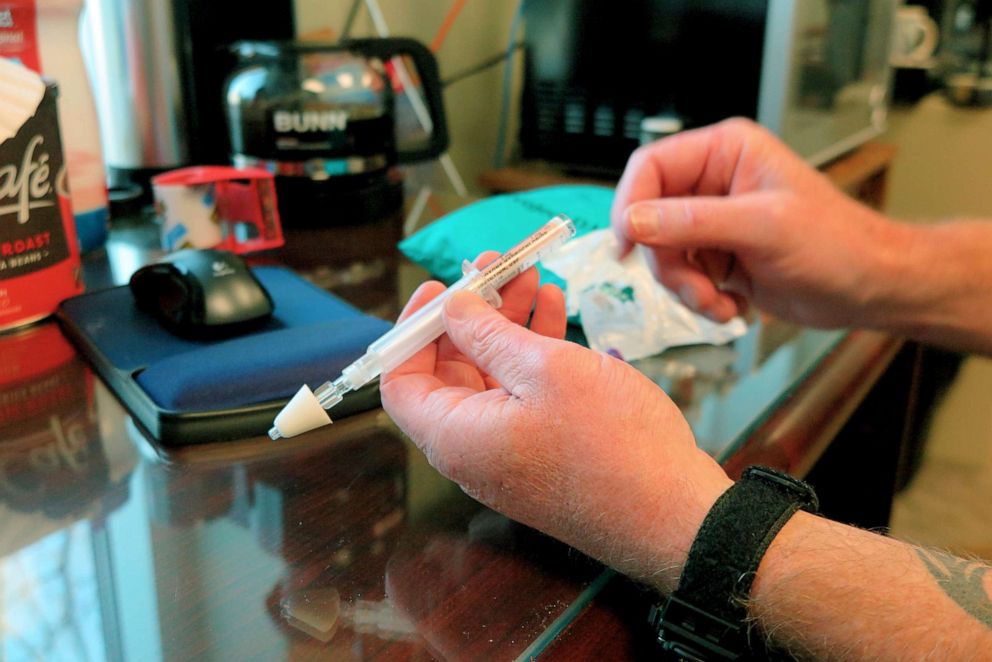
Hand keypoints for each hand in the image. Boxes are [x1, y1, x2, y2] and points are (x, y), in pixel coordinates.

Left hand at [380, 259, 731, 591]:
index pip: (401, 381)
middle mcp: (473, 452)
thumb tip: (453, 307)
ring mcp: (510, 456)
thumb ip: (488, 334)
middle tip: (499, 269)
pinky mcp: (544, 456)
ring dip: (510, 327)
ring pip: (493, 379)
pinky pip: (524, 398)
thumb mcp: (545, 369)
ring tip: (536, 280)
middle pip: (451, 372)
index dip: (414, 328)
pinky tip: (559, 315)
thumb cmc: (612, 444)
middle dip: (473, 315)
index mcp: (455, 437)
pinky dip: (535, 356)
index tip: (440, 287)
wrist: (676, 516)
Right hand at [611, 118, 902, 327]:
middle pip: (649, 219)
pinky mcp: (717, 257)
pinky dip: (700, 301)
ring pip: (662, 256)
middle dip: (668, 263)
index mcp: (725, 153)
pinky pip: (682, 280)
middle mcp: (713, 183)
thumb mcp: (763, 226)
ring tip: (719, 304)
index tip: (626, 245)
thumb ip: (693, 221)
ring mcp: (713, 223)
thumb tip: (634, 220)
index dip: (631, 205)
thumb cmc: (836, 244)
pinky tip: (733, 306)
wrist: (869, 287)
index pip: (651, 167)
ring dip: (686, 290)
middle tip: (696, 290)